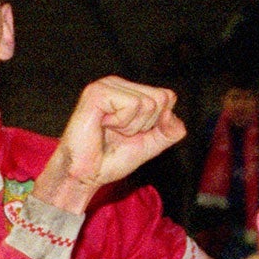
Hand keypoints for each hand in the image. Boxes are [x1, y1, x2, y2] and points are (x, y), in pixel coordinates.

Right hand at [38, 76, 186, 212]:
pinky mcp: (97, 92)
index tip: (132, 134)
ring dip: (132, 126)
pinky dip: (122, 123)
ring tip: (110, 131)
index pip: (168, 97)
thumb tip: (172, 115)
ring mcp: (107, 85)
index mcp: (130, 91)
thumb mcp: (151, 144)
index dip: (157, 123)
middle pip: (161, 98)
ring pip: (148, 103)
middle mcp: (119, 84)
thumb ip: (170, 130)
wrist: (86, 175)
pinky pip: (132, 105)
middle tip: (120, 133)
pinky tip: (103, 126)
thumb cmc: (112, 158)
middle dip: (145, 125)